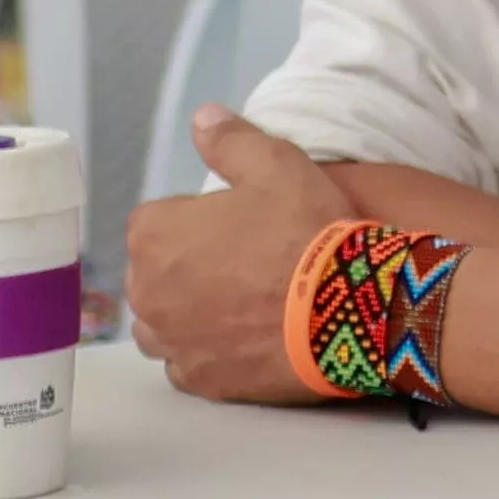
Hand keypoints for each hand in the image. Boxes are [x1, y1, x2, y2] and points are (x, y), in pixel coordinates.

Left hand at [119, 111, 362, 402]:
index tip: (236, 227)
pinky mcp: (201, 380)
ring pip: (162, 325)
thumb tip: (202, 118)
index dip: (197, 222)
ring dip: (188, 315)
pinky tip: (245, 342)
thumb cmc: (308, 231)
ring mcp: (172, 341)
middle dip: (187, 270)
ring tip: (239, 307)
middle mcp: (148, 291)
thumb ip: (230, 140)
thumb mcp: (276, 164)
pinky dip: (208, 355)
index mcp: (154, 233)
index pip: (156, 221)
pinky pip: (189, 366)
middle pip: (155, 275)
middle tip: (246, 266)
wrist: (350, 306)